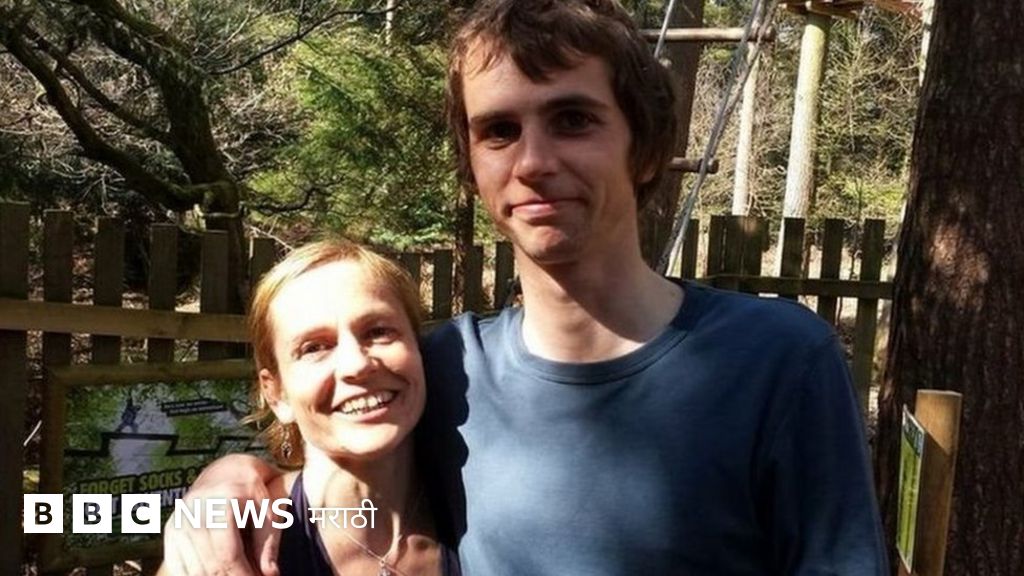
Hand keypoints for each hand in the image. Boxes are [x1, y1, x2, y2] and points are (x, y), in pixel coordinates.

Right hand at [161, 454, 282, 575]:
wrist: (227, 470)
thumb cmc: (255, 488)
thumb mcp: (270, 504)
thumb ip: (269, 538)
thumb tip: (271, 573)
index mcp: (221, 501)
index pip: (228, 555)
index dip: (243, 575)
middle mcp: (194, 510)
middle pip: (210, 565)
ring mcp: (179, 521)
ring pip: (194, 570)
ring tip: (235, 575)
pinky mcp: (171, 530)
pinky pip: (178, 566)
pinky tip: (215, 575)